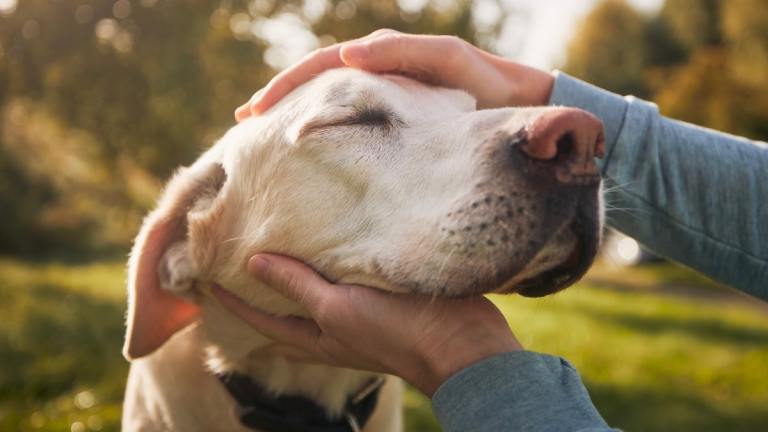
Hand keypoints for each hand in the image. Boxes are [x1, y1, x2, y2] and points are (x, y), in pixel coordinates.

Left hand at [212, 254, 521, 395]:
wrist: (460, 343)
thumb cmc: (395, 331)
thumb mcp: (338, 308)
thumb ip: (297, 286)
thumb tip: (252, 262)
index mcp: (316, 337)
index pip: (260, 318)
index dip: (231, 300)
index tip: (205, 275)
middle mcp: (332, 329)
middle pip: (284, 311)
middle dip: (259, 292)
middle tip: (236, 262)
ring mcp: (358, 315)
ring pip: (314, 294)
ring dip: (294, 276)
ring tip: (277, 247)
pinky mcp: (382, 298)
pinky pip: (345, 281)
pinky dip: (329, 265)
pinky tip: (331, 243)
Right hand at [235, 29, 554, 120]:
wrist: (518, 106)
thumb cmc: (485, 83)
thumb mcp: (447, 61)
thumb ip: (403, 54)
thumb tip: (349, 57)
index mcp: (382, 56)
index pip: (321, 67)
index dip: (285, 87)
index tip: (255, 112)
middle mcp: (376, 73)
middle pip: (315, 83)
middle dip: (278, 100)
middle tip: (244, 124)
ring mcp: (384, 97)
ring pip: (328, 103)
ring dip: (295, 116)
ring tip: (264, 137)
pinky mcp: (395, 121)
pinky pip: (350, 122)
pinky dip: (324, 130)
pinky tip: (308, 150)